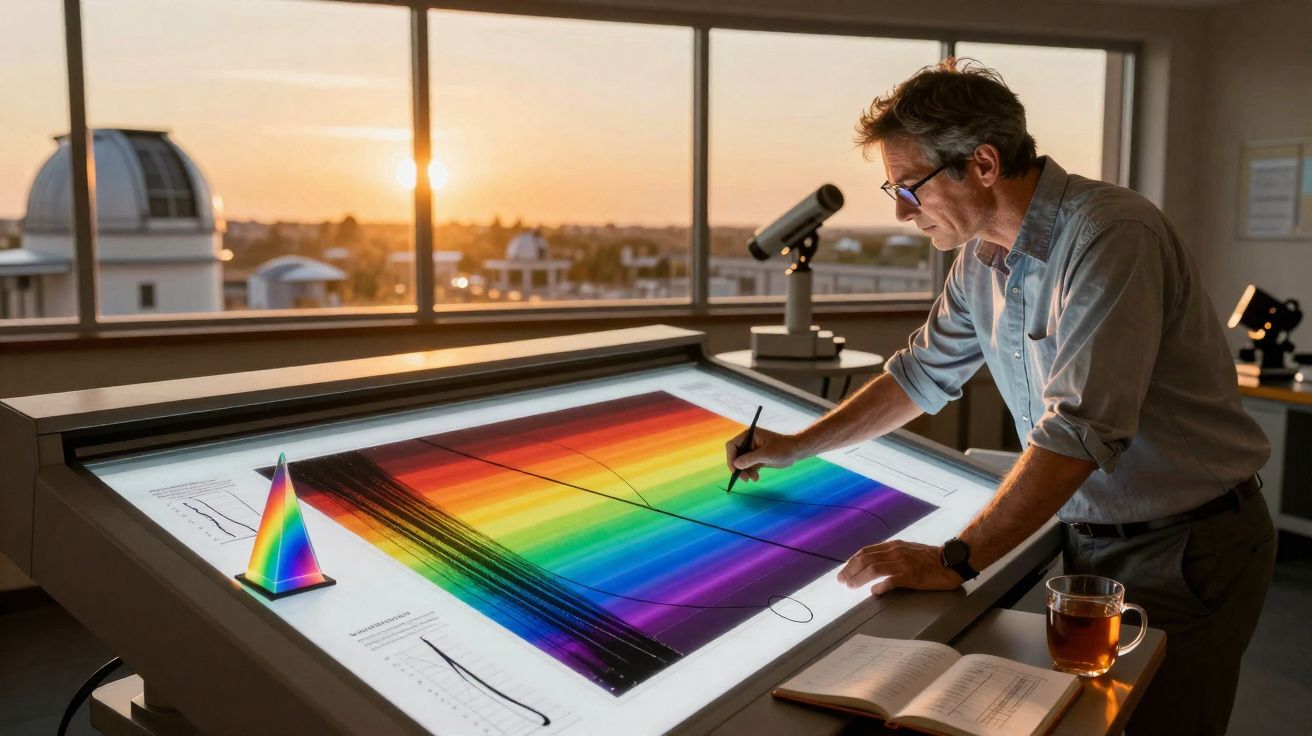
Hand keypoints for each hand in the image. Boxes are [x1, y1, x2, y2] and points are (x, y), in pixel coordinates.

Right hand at [725, 427, 801, 482]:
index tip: (735, 470)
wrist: (796, 451)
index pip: (732, 446)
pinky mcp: (758, 458)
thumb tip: (736, 464)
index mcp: (749, 435)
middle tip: (744, 479)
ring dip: (745, 472)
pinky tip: (756, 478)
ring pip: (742, 463)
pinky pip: (749, 467)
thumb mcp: (767, 454)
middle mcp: (749, 442)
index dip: (731, 458)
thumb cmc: (783, 448)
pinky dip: (750, 473)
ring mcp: (753, 451)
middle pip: (735, 455)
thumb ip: (751, 459)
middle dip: (738, 468)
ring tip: (753, 479)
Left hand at [836, 540, 964, 594]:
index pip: (866, 552)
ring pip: (874, 569)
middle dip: (850, 570)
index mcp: (893, 546)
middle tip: (842, 580)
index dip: (852, 562)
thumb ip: (891, 555)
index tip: (844, 571)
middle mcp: (895, 552)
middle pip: (866, 559)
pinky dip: (880, 586)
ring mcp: (903, 563)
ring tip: (851, 586)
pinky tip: (874, 592)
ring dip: (859, 578)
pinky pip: (891, 581)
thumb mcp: (907, 550)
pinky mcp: (911, 576)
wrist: (951, 561)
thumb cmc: (930, 558)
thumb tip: (874, 565)